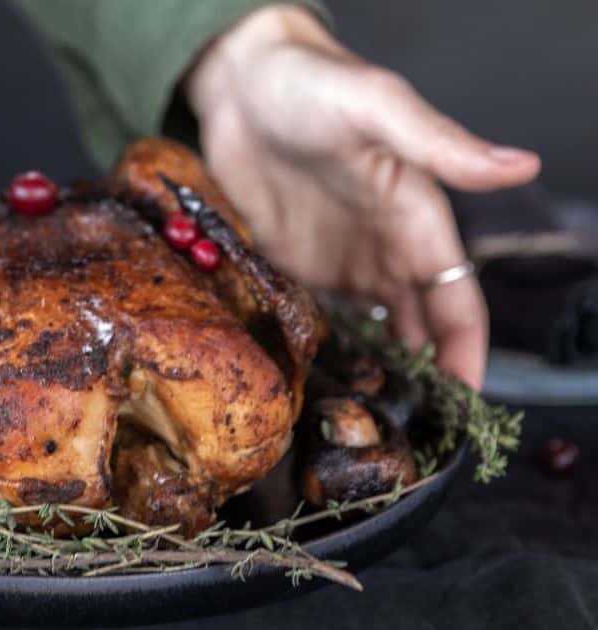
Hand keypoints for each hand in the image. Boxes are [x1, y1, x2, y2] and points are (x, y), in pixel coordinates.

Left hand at [184, 5, 539, 388]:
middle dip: (421, 380)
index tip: (463, 402)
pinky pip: (314, 319)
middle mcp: (383, 249)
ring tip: (360, 421)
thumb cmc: (313, 84)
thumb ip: (441, 143)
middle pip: (417, 329)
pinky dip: (320, 352)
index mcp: (416, 218)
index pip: (455, 297)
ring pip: (369, 333)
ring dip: (371, 372)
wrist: (240, 83)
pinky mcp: (290, 266)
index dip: (465, 350)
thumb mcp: (378, 108)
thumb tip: (522, 165)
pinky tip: (311, 384)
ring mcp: (337, 263)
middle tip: (407, 432)